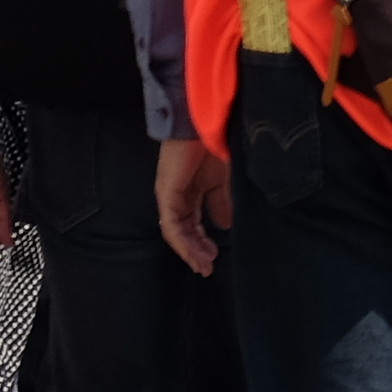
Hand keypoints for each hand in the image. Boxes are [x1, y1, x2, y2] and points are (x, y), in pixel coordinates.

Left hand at [155, 137, 231, 275]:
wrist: (205, 123)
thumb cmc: (216, 145)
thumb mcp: (224, 179)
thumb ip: (222, 202)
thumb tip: (225, 225)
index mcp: (191, 190)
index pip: (194, 222)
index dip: (203, 241)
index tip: (214, 257)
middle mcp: (177, 195)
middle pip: (184, 230)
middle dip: (196, 251)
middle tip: (207, 268)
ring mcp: (170, 196)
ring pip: (176, 232)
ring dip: (189, 251)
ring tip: (203, 266)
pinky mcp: (167, 194)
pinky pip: (172, 225)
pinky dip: (183, 242)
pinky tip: (195, 253)